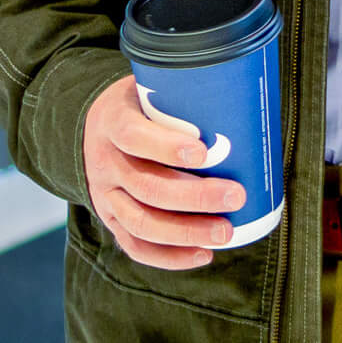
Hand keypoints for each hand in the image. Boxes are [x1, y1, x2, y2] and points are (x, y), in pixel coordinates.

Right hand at [82, 75, 247, 268]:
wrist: (96, 125)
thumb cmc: (143, 104)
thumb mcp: (153, 86)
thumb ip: (187, 92)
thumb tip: (244, 91)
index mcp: (113, 122)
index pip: (133, 136)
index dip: (166, 147)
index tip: (204, 152)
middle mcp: (105, 163)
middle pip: (147, 186)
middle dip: (194, 196)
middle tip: (237, 195)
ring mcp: (106, 196)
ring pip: (141, 221)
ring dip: (186, 231)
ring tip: (225, 232)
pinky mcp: (111, 220)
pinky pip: (136, 246)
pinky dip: (169, 256)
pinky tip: (203, 255)